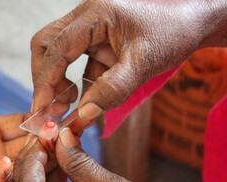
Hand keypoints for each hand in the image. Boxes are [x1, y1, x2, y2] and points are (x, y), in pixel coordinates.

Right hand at [31, 0, 226, 119]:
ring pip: (56, 52)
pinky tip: (82, 97)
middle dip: (45, 77)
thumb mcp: (143, 64)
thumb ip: (112, 90)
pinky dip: (75, 82)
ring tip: (67, 104)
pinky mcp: (96, 40)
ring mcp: (89, 28)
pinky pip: (77, 61)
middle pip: (46, 44)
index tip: (41, 109)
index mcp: (95, 14)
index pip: (57, 47)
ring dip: (57, 80)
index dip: (45, 80)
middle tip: (51, 106)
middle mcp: (86, 16)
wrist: (193, 22)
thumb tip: (82, 115)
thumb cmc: (172, 33)